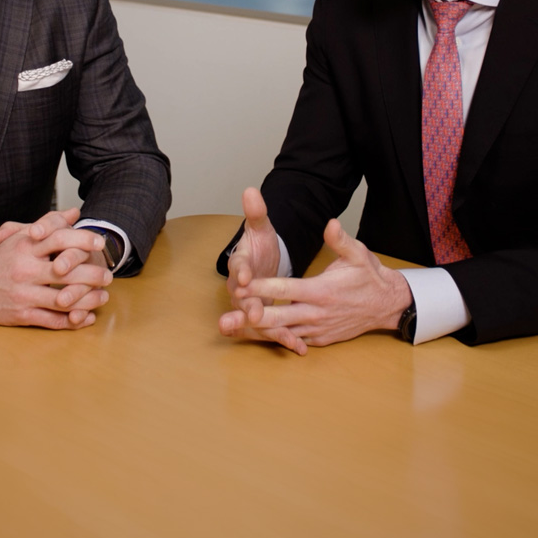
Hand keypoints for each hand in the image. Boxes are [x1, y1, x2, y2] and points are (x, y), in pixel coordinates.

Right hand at [0, 212, 113, 319]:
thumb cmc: (1, 260)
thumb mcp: (21, 238)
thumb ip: (49, 224)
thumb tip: (74, 212)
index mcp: (25, 247)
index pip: (58, 238)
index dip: (82, 239)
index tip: (100, 243)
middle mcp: (24, 269)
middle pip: (66, 271)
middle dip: (92, 274)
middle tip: (109, 275)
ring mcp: (23, 294)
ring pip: (63, 299)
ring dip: (88, 300)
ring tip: (103, 296)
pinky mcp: (21, 315)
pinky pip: (52, 320)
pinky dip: (73, 320)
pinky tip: (86, 317)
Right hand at [218, 187, 304, 353]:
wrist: (260, 264)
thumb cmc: (260, 245)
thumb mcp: (261, 227)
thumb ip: (256, 212)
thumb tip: (251, 191)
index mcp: (240, 263)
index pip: (237, 266)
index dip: (241, 271)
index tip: (247, 276)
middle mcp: (240, 287)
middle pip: (241, 299)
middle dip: (248, 308)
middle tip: (257, 314)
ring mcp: (249, 304)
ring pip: (254, 320)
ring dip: (266, 331)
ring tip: (282, 339)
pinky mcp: (261, 318)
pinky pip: (270, 330)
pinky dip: (282, 339)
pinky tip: (299, 347)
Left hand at [219, 218, 410, 352]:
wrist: (386, 305)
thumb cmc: (369, 276)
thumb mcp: (358, 254)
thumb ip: (341, 240)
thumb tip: (330, 223)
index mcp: (321, 291)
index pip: (285, 289)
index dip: (261, 287)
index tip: (240, 284)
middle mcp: (316, 313)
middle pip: (278, 317)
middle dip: (250, 318)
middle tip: (225, 319)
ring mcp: (317, 329)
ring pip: (281, 333)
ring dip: (256, 332)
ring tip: (231, 330)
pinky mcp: (320, 339)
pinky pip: (292, 340)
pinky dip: (273, 339)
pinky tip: (252, 337)